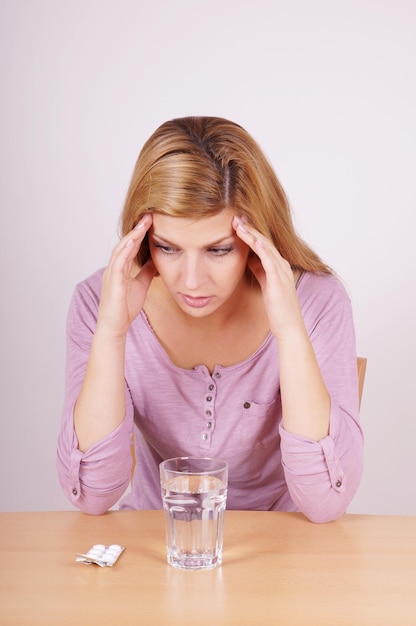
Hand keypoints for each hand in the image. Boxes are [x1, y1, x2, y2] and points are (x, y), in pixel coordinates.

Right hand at [98, 214, 156, 337]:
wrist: (115, 326)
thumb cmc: (124, 307)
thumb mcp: (141, 284)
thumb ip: (146, 271)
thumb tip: (156, 258)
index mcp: (121, 267)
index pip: (131, 245)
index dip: (140, 232)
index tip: (152, 220)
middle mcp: (114, 267)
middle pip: (125, 243)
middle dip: (137, 228)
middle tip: (149, 214)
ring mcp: (112, 274)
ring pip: (121, 249)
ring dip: (132, 235)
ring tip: (143, 223)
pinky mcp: (113, 282)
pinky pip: (118, 262)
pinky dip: (125, 250)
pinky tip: (133, 240)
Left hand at [232, 216, 303, 340]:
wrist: (289, 328)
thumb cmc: (277, 309)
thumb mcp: (265, 285)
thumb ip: (259, 271)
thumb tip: (249, 258)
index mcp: (278, 266)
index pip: (263, 244)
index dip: (250, 233)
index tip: (237, 223)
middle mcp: (282, 266)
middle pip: (264, 242)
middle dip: (250, 228)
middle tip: (236, 216)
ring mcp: (282, 273)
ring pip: (266, 248)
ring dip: (253, 235)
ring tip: (240, 224)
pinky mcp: (279, 282)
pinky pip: (270, 262)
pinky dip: (262, 250)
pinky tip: (253, 240)